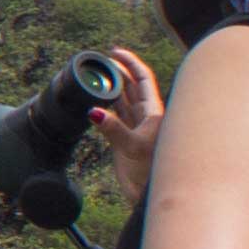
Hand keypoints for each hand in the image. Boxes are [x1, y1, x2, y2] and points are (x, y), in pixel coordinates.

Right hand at [93, 51, 168, 201]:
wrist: (151, 196)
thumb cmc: (153, 171)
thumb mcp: (134, 147)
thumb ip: (113, 130)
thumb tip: (93, 112)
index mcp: (154, 112)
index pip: (142, 79)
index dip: (129, 63)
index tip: (114, 52)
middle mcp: (146, 118)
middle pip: (131, 86)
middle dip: (117, 72)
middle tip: (100, 62)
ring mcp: (135, 129)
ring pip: (121, 102)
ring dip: (110, 89)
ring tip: (97, 77)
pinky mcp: (124, 141)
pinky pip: (112, 118)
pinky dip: (103, 109)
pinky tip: (94, 104)